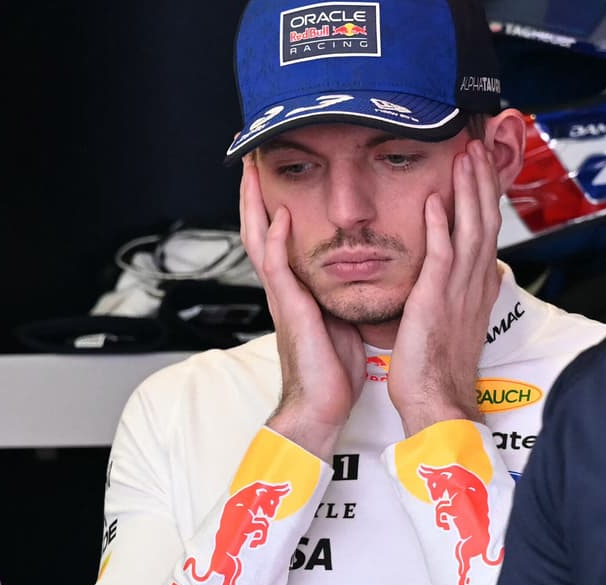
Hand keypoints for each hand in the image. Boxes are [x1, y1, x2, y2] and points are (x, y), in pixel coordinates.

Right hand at [240, 157, 365, 459]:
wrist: (321, 406)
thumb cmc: (332, 369)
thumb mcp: (339, 318)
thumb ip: (338, 292)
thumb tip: (356, 272)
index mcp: (295, 289)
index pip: (276, 236)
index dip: (272, 204)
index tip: (271, 173)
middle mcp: (283, 288)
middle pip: (257, 229)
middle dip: (252, 193)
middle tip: (249, 158)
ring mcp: (281, 297)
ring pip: (258, 240)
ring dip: (253, 204)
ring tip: (251, 172)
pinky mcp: (289, 309)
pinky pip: (278, 268)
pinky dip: (276, 240)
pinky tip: (281, 215)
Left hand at [387, 140, 502, 435]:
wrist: (438, 400)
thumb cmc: (442, 368)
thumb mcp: (460, 322)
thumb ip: (469, 292)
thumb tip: (482, 273)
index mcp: (477, 287)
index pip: (487, 233)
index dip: (487, 198)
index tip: (483, 169)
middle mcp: (473, 284)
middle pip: (485, 221)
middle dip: (483, 182)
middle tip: (478, 146)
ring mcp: (458, 290)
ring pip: (469, 229)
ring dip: (468, 191)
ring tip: (465, 156)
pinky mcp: (436, 299)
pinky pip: (440, 254)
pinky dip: (439, 225)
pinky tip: (433, 199)